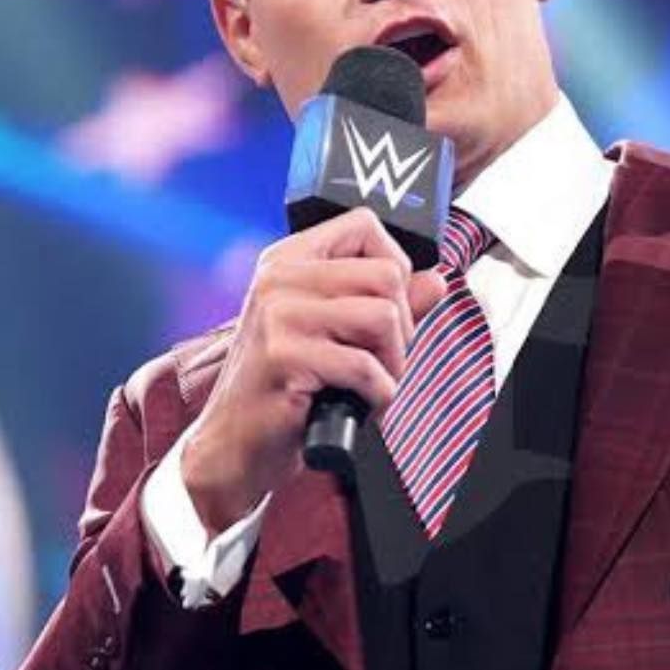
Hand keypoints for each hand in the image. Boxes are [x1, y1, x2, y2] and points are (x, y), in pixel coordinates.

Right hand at [181, 207, 446, 534]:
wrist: (233, 445)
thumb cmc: (283, 388)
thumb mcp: (335, 334)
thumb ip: (385, 302)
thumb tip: (436, 279)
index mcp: (287, 261)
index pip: (363, 225)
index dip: (395, 265)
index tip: (387, 307)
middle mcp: (278, 279)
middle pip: (386, 274)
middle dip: (403, 326)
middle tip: (383, 360)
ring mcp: (277, 315)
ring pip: (383, 316)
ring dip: (394, 363)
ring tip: (371, 384)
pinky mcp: (283, 357)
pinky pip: (365, 366)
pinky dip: (379, 395)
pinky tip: (360, 406)